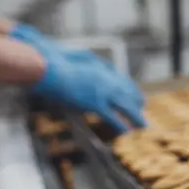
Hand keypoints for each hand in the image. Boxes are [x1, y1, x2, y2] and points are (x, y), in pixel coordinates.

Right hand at [14, 29, 146, 132]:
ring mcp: (100, 89)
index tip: (132, 91)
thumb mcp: (62, 56)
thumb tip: (72, 64)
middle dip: (135, 99)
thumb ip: (73, 61)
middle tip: (143, 106)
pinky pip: (112, 116)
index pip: (118, 77)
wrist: (45, 66)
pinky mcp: (94, 102)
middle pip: (125, 90)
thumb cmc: (48, 59)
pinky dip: (121, 125)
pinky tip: (128, 132)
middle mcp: (103, 77)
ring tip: (143, 125)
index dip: (126, 86)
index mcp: (97, 66)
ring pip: (124, 104)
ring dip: (135, 116)